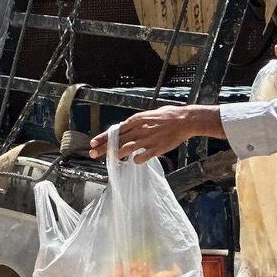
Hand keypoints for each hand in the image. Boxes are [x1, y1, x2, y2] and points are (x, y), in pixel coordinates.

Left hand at [92, 106, 212, 163]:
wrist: (184, 120)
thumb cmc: (168, 115)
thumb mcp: (149, 114)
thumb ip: (137, 122)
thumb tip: (127, 127)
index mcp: (137, 120)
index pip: (115, 130)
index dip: (103, 137)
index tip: (93, 142)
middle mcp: (139, 130)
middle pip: (117, 140)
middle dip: (103, 147)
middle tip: (92, 153)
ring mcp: (147, 140)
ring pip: (126, 149)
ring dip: (115, 155)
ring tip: (108, 159)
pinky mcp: (155, 149)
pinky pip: (141, 157)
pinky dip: (135, 160)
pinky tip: (134, 161)